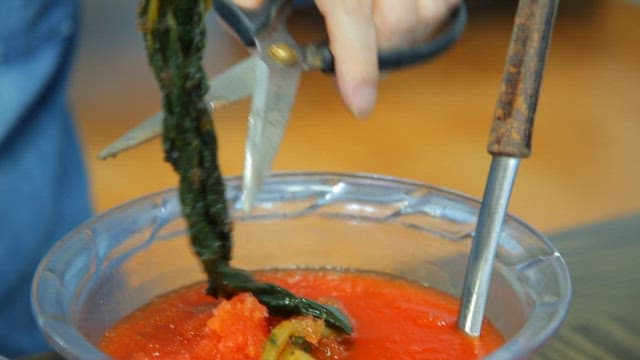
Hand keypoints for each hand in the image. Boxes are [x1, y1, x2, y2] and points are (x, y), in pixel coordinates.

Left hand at [233, 0, 459, 117]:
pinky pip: (445, 1)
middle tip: (355, 49)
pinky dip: (428, 11)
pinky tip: (397, 8)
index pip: (351, 14)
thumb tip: (247, 9)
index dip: (357, 64)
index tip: (360, 106)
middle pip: (397, 22)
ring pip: (429, 11)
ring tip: (378, 21)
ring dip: (405, 29)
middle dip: (378, 47)